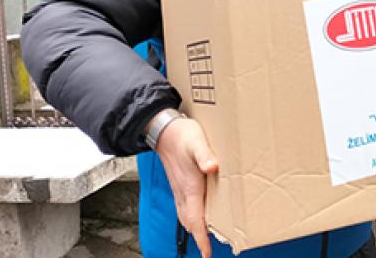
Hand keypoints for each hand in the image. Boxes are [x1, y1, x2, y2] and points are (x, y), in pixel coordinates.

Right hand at [154, 117, 218, 257]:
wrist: (163, 129)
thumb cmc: (181, 134)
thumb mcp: (197, 141)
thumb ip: (205, 155)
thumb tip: (212, 167)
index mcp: (189, 187)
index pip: (196, 220)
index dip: (201, 238)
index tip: (207, 254)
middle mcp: (182, 192)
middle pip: (191, 222)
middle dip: (200, 236)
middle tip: (210, 249)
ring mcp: (179, 189)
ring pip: (187, 216)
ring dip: (196, 227)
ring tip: (207, 235)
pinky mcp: (179, 184)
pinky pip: (185, 207)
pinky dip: (194, 216)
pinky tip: (202, 212)